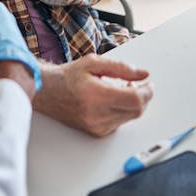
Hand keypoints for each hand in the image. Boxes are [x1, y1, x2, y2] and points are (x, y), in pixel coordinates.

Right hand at [35, 54, 152, 136]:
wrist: (47, 92)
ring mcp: (96, 126)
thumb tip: (143, 74)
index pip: (135, 99)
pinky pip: (120, 123)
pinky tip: (113, 100)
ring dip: (133, 104)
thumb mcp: (94, 63)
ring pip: (130, 117)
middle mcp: (96, 114)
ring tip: (121, 89)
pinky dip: (122, 111)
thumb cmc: (67, 76)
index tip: (148, 84)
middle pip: (136, 111)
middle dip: (143, 97)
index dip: (147, 91)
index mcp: (96, 95)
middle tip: (137, 84)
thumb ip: (121, 68)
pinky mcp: (96, 132)